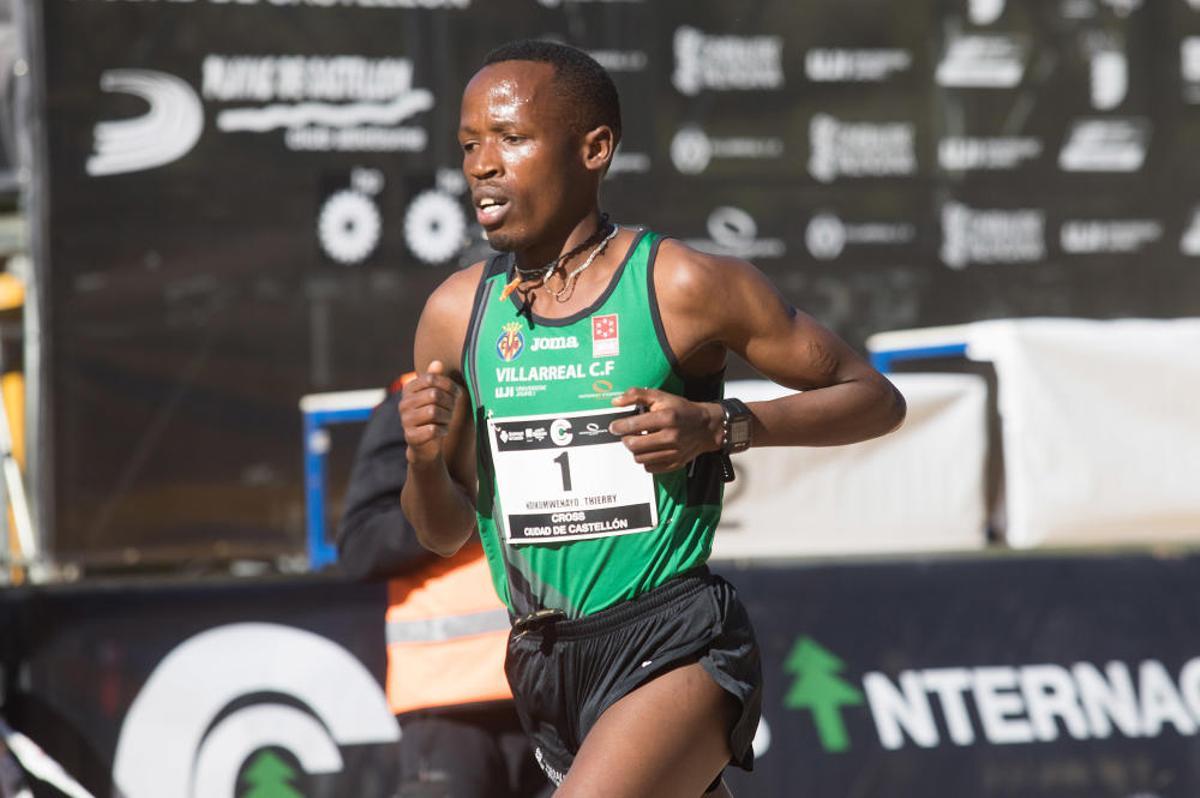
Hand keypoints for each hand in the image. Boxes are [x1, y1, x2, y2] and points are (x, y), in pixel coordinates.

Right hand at [399, 360, 460, 464]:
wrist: (425, 445)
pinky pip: (433, 429)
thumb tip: (437, 362)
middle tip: (451, 409)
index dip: (448, 384)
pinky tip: (441, 431)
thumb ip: (435, 379)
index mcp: (409, 389)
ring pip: (434, 412)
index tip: (456, 393)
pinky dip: (443, 430)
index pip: (431, 378)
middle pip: (434, 395)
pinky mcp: (411, 436)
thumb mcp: (435, 395)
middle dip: (449, 402)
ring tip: (446, 420)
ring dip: (446, 417)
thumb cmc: (433, 416)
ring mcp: (405, 420)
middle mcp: (404, 403)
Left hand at [609, 388, 723, 473]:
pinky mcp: (675, 464)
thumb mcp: (661, 396)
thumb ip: (637, 395)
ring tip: (640, 441)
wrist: (706, 426)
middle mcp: (671, 436)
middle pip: (634, 445)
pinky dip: (646, 460)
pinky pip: (650, 468)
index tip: (615, 427)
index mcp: (666, 417)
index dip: (619, 427)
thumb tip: (616, 402)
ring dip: (635, 450)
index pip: (634, 425)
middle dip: (626, 439)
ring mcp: (674, 452)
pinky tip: (650, 450)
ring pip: (640, 458)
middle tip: (627, 434)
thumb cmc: (681, 410)